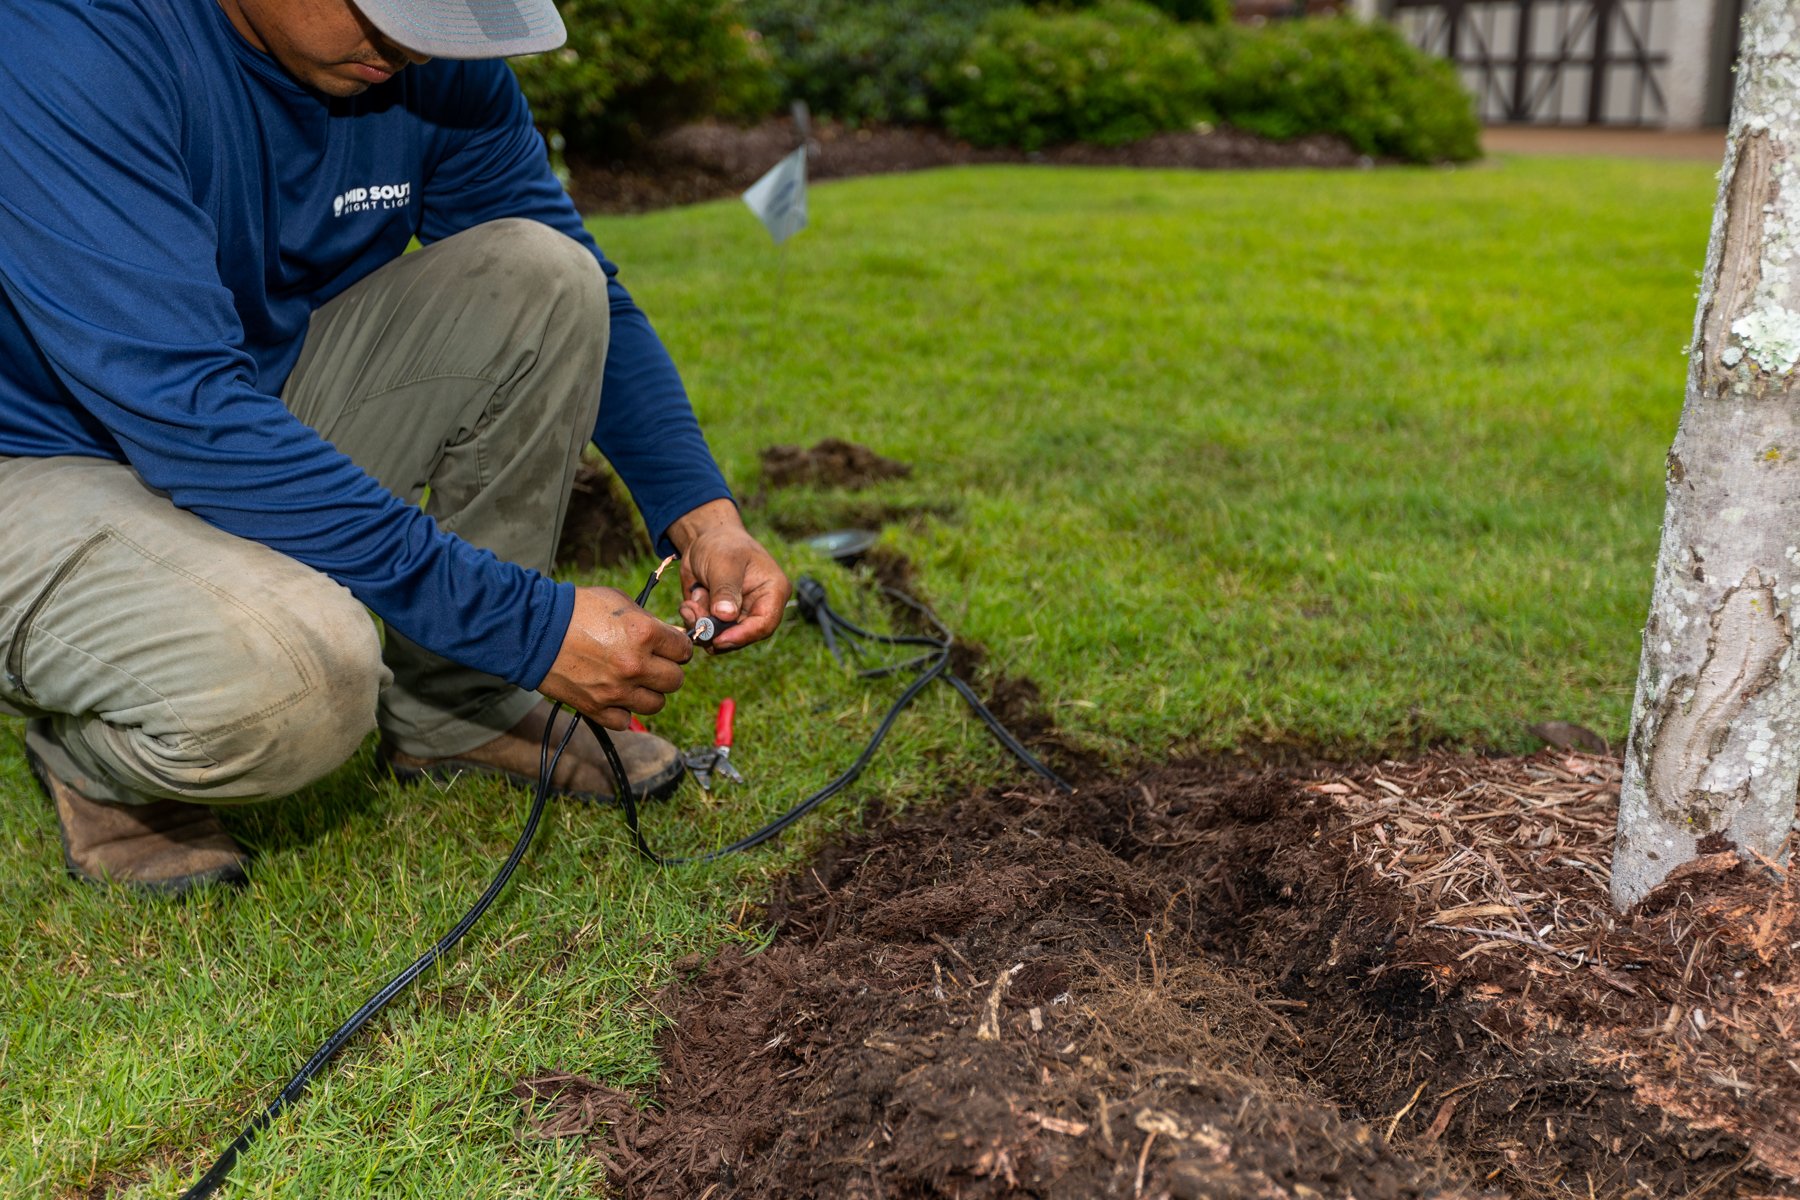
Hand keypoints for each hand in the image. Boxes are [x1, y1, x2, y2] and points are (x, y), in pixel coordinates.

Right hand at [539, 586, 692, 729]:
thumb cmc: (578, 610)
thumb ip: (649, 621)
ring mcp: (616, 691)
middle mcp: (635, 666)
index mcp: (644, 634)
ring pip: (656, 704)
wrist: (535, 630)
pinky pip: (625, 720)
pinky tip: (616, 696)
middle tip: (654, 664)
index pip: (684, 650)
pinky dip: (623, 711)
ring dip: (649, 693)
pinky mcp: (597, 708)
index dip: (679, 647)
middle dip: (667, 670)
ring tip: (635, 681)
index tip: (671, 648)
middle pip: (675, 680)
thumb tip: (671, 637)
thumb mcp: (620, 602)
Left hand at [668, 499, 791, 651]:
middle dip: (715, 631)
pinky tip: (688, 604)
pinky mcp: (721, 618)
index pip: (765, 623)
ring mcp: (739, 615)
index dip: (742, 635)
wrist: (704, 539)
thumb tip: (725, 616)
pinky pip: (708, 631)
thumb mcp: (724, 563)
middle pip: (742, 635)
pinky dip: (694, 622)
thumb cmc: (722, 543)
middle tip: (694, 619)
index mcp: (773, 591)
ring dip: (701, 625)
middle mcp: (759, 607)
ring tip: (690, 604)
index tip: (718, 639)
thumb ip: (725, 590)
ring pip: (722, 636)